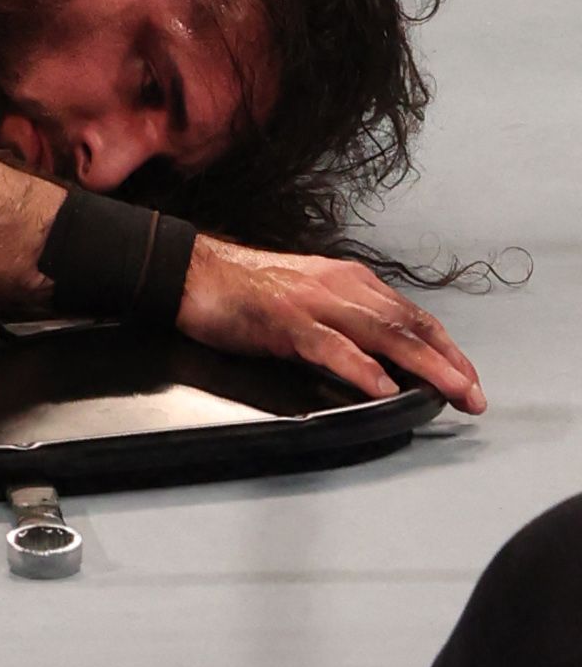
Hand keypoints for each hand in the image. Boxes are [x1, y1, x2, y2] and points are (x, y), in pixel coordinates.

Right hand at [172, 234, 482, 412]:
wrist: (192, 271)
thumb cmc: (247, 290)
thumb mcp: (309, 302)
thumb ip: (346, 325)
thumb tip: (386, 361)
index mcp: (347, 280)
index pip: (411, 315)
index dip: (445, 347)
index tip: (468, 377)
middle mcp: (339, 285)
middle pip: (407, 325)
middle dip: (447, 361)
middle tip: (474, 395)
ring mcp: (313, 301)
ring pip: (382, 334)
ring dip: (422, 365)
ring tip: (449, 392)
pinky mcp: (285, 320)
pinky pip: (332, 346)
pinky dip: (361, 368)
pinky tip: (382, 387)